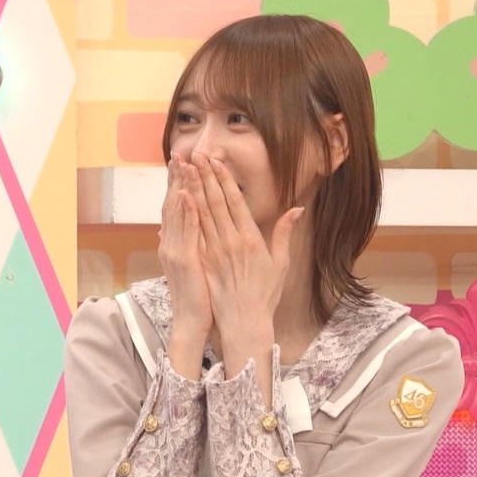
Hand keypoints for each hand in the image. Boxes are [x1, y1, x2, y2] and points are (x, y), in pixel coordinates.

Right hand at [158, 152, 211, 337]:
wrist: (192, 321)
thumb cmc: (200, 296)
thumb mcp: (194, 266)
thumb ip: (188, 243)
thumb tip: (177, 228)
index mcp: (177, 243)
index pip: (178, 207)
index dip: (180, 184)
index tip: (183, 162)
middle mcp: (172, 243)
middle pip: (174, 203)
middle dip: (176, 178)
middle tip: (178, 153)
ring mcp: (176, 250)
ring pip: (177, 213)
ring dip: (179, 187)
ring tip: (182, 165)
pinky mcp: (184, 260)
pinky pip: (186, 232)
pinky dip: (185, 213)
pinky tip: (186, 195)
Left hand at [186, 153, 303, 348]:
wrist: (245, 321)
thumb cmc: (265, 293)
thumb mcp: (281, 263)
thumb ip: (284, 233)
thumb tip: (297, 209)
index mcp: (251, 238)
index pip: (234, 201)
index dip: (223, 179)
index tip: (215, 161)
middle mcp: (230, 241)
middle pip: (215, 202)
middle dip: (204, 176)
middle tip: (195, 155)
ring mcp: (214, 251)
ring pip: (201, 214)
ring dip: (192, 189)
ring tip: (185, 170)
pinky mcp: (203, 261)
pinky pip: (194, 233)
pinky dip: (186, 214)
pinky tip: (179, 199)